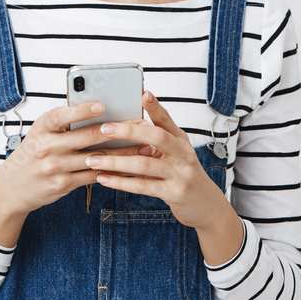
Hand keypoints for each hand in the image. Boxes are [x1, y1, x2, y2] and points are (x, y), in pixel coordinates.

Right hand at [0, 100, 145, 219]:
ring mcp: (56, 166)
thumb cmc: (33, 153)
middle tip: (140, 124)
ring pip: (97, 157)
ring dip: (124, 152)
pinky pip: (93, 175)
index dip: (83, 110)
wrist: (12, 187)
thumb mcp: (41, 132)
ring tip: (144, 147)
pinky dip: (112, 170)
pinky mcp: (64, 184)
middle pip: (87, 136)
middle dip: (117, 130)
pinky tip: (129, 166)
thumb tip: (97, 108)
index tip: (102, 105)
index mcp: (43, 127)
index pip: (63, 115)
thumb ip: (64, 122)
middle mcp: (48, 146)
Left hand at [85, 90, 231, 230]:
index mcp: (181, 140)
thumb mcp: (177, 152)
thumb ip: (160, 137)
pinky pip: (143, 186)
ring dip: (116, 161)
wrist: (207, 205)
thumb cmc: (185, 174)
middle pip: (156, 137)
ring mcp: (180, 174)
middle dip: (128, 132)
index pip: (166, 119)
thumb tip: (135, 120)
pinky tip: (104, 178)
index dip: (155, 107)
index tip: (142, 94)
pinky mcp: (174, 193)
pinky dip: (121, 182)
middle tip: (104, 129)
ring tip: (94, 159)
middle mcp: (183, 154)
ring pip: (144, 164)